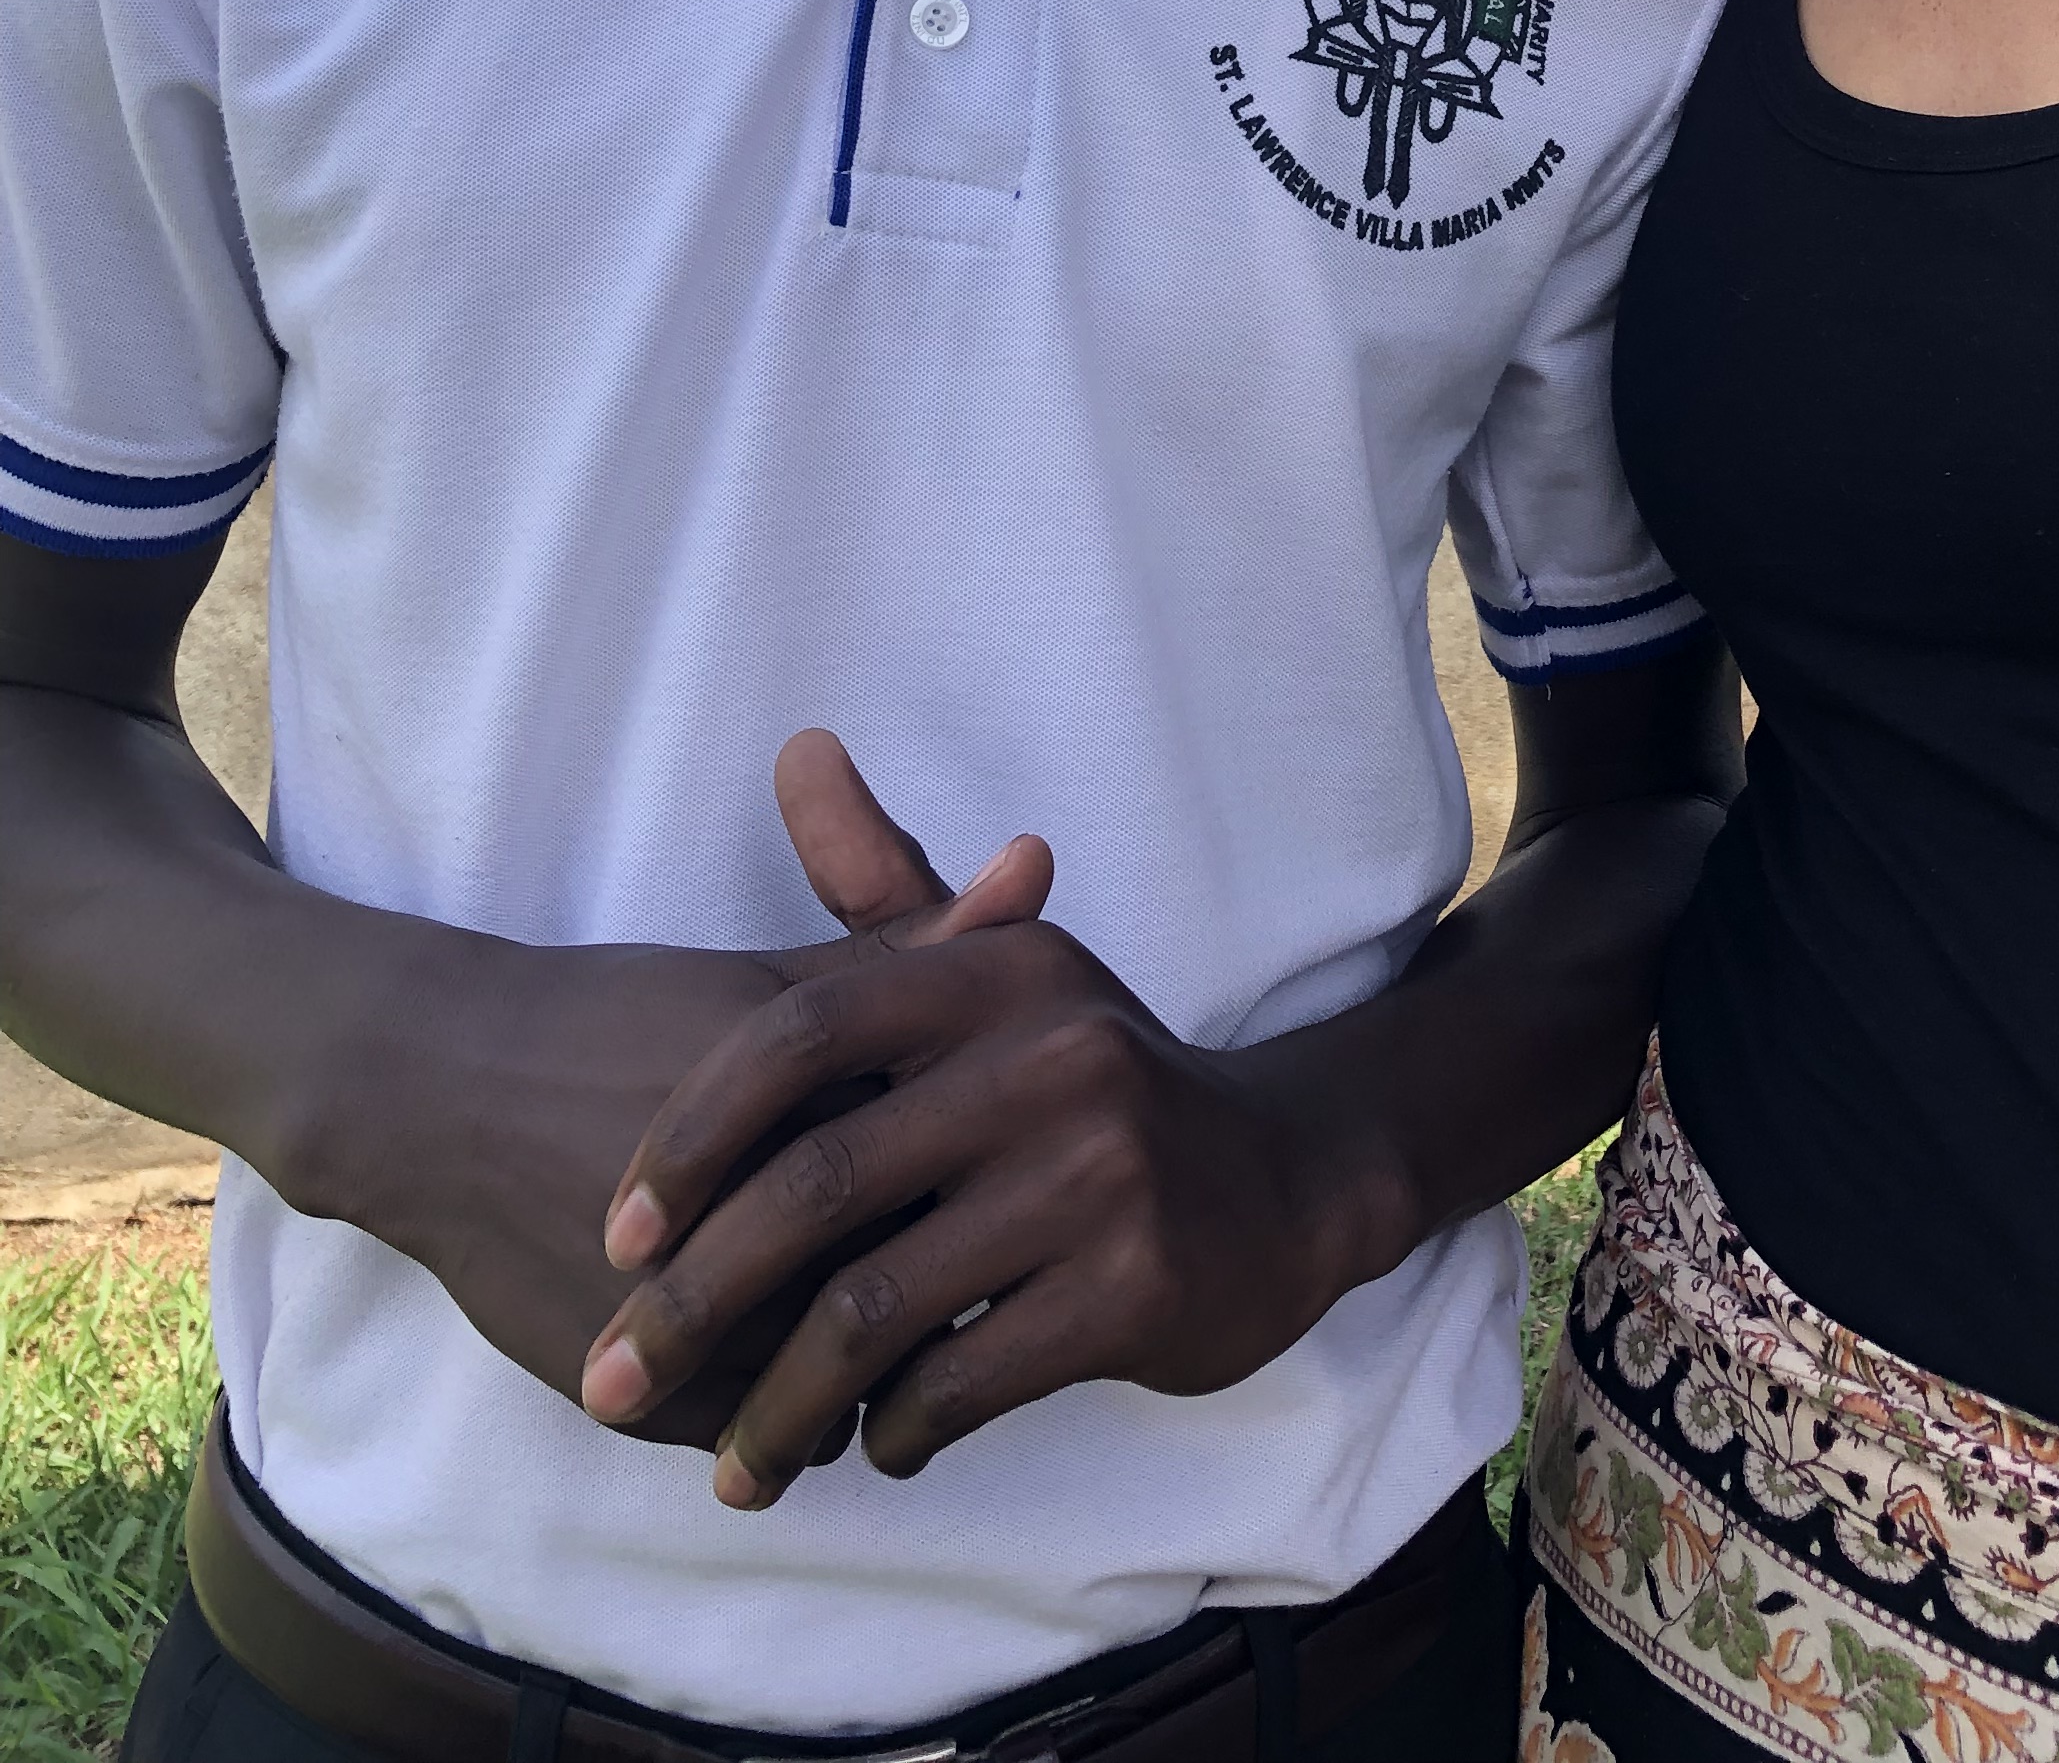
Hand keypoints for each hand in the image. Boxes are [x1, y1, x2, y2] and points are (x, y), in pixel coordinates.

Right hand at [350, 735, 1044, 1453]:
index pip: (968, 1174)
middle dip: (945, 1282)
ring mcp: (718, 1325)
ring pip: (855, 1378)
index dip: (990, 1178)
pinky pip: (780, 1435)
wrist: (449, 1097)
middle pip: (921, 1282)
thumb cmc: (625, 1019)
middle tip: (952, 1264)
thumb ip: (917, 941)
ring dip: (874, 1364)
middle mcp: (778, 1224)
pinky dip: (795, 1413)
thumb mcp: (777, 978)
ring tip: (871, 1323)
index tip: (997, 1176)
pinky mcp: (659, 1398)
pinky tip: (791, 1363)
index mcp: (825, 1108)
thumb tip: (1039, 864)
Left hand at [578, 737, 1373, 1508]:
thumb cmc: (1093, 1083)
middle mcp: (1052, 1054)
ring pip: (876, 1311)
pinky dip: (894, 1429)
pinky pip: (961, 1380)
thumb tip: (797, 749)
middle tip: (616, 1383)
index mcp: (999, 970)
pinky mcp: (1137, 1285)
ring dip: (781, 1407)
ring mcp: (1101, 1172)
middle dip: (694, 1304)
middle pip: (818, 1188)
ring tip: (733, 1468)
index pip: (801, 1033)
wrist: (1283, 1185)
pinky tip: (872, 1444)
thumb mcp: (1002, 973)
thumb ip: (884, 886)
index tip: (619, 1239)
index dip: (690, 1137)